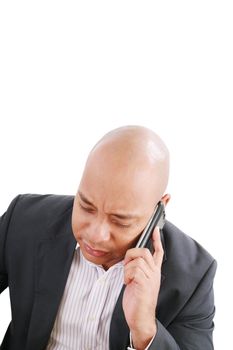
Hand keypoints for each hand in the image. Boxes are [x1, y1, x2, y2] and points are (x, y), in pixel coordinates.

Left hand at [122, 227, 162, 349]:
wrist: (141, 318)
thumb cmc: (137, 301)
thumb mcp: (138, 281)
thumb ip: (138, 269)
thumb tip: (130, 259)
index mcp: (154, 271)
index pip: (158, 252)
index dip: (157, 239)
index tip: (155, 228)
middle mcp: (154, 273)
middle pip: (144, 252)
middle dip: (132, 255)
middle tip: (127, 267)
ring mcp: (150, 277)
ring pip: (136, 260)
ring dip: (127, 269)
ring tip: (128, 280)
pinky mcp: (144, 283)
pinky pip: (133, 270)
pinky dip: (126, 275)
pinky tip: (128, 284)